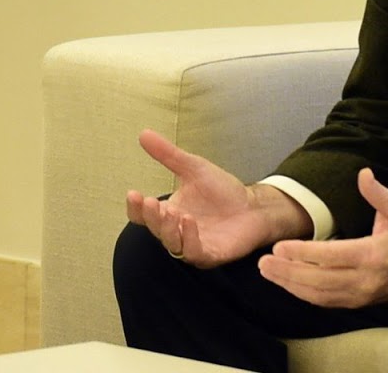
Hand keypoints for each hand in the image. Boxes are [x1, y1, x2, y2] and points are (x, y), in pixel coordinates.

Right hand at [125, 130, 310, 267]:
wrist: (253, 205)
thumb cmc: (222, 190)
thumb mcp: (193, 167)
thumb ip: (168, 154)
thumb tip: (144, 134)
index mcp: (168, 212)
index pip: (143, 216)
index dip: (136, 208)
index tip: (133, 193)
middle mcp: (176, 232)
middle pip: (155, 229)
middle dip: (151, 217)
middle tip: (152, 202)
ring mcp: (192, 245)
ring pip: (172, 244)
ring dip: (169, 230)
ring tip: (174, 213)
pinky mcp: (210, 254)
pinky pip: (194, 252)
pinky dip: (189, 240)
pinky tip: (189, 222)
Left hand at [257, 168, 387, 307]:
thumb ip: (378, 193)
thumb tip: (363, 174)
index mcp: (372, 255)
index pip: (331, 256)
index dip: (303, 253)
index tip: (280, 247)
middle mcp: (364, 279)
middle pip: (319, 280)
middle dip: (288, 272)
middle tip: (263, 262)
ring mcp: (360, 295)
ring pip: (319, 294)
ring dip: (290, 285)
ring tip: (268, 272)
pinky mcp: (356, 303)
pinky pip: (325, 302)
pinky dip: (303, 294)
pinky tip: (286, 283)